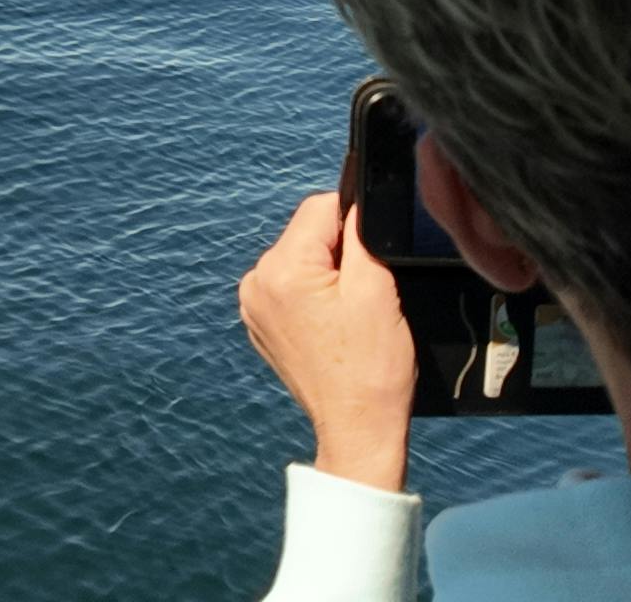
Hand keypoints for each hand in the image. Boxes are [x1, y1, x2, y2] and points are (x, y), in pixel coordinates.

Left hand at [239, 192, 414, 490]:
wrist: (358, 427)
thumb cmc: (372, 367)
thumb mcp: (377, 289)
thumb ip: (361, 235)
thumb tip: (353, 203)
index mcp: (281, 270)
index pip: (319, 208)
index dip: (353, 222)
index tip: (370, 258)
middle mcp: (256, 282)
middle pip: (306, 234)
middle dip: (338, 253)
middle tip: (363, 295)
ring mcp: (253, 306)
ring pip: (299, 259)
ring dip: (326, 274)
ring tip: (348, 315)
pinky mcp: (261, 323)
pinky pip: (290, 287)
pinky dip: (313, 296)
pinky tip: (333, 326)